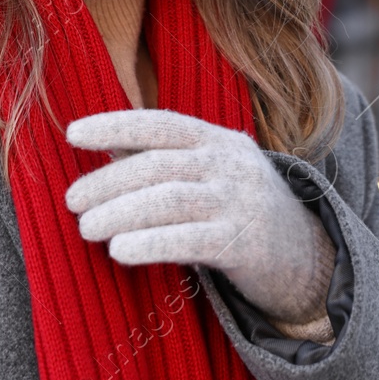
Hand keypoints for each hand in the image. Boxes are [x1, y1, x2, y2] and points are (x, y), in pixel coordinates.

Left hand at [63, 109, 335, 325]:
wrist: (305, 256)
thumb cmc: (239, 208)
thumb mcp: (210, 172)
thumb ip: (164, 159)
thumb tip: (103, 146)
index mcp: (217, 140)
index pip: (161, 124)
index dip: (115, 125)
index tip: (73, 133)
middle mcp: (229, 164)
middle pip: (158, 165)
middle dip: (109, 181)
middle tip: (73, 201)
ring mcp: (239, 202)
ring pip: (169, 200)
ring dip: (120, 213)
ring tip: (86, 228)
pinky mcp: (244, 244)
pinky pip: (190, 240)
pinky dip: (151, 243)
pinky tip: (120, 251)